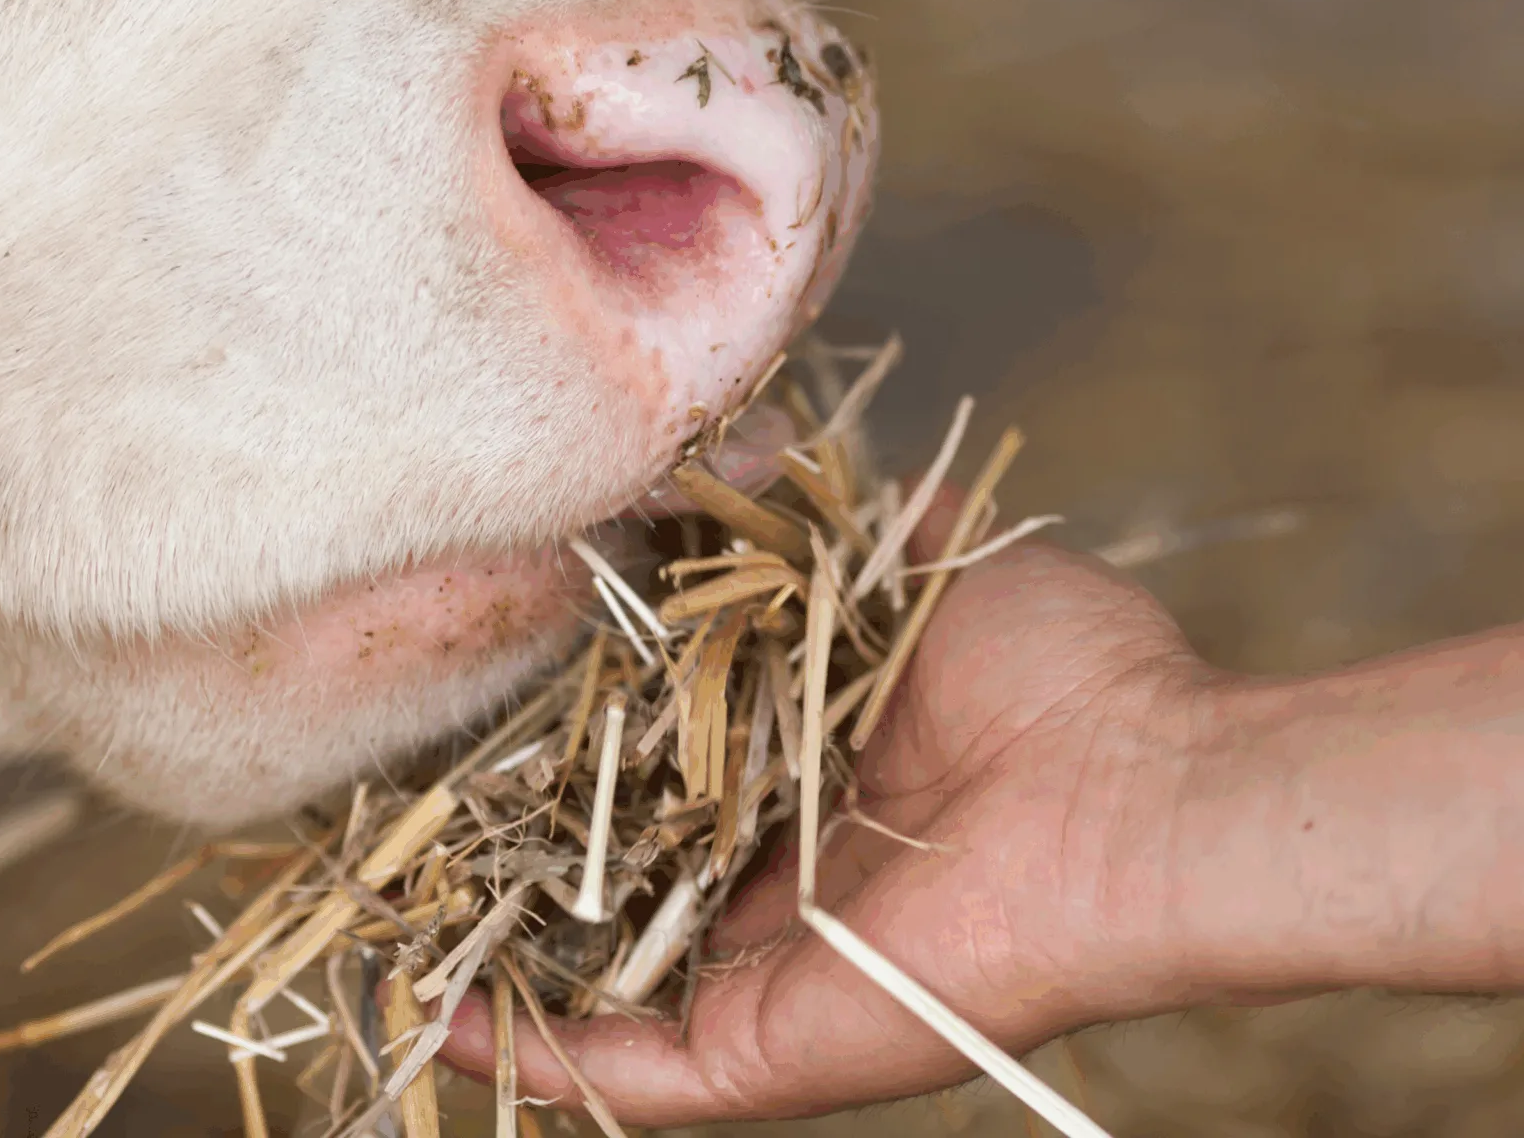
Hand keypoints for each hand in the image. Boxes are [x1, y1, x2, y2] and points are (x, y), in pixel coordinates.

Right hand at [442, 527, 1228, 1124]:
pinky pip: (634, 1072)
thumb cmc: (1072, 676)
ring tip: (371, 926)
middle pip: (608, 884)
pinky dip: (531, 1056)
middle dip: (501, 861)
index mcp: (806, 780)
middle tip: (387, 814)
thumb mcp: (925, 559)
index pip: (650, 774)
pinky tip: (433, 1017)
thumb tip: (731, 450)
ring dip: (488, 966)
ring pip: (595, 990)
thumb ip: (826, 514)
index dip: (560, 747)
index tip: (469, 697)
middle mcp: (777, 886)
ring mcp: (769, 977)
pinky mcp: (773, 1050)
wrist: (1153, 796)